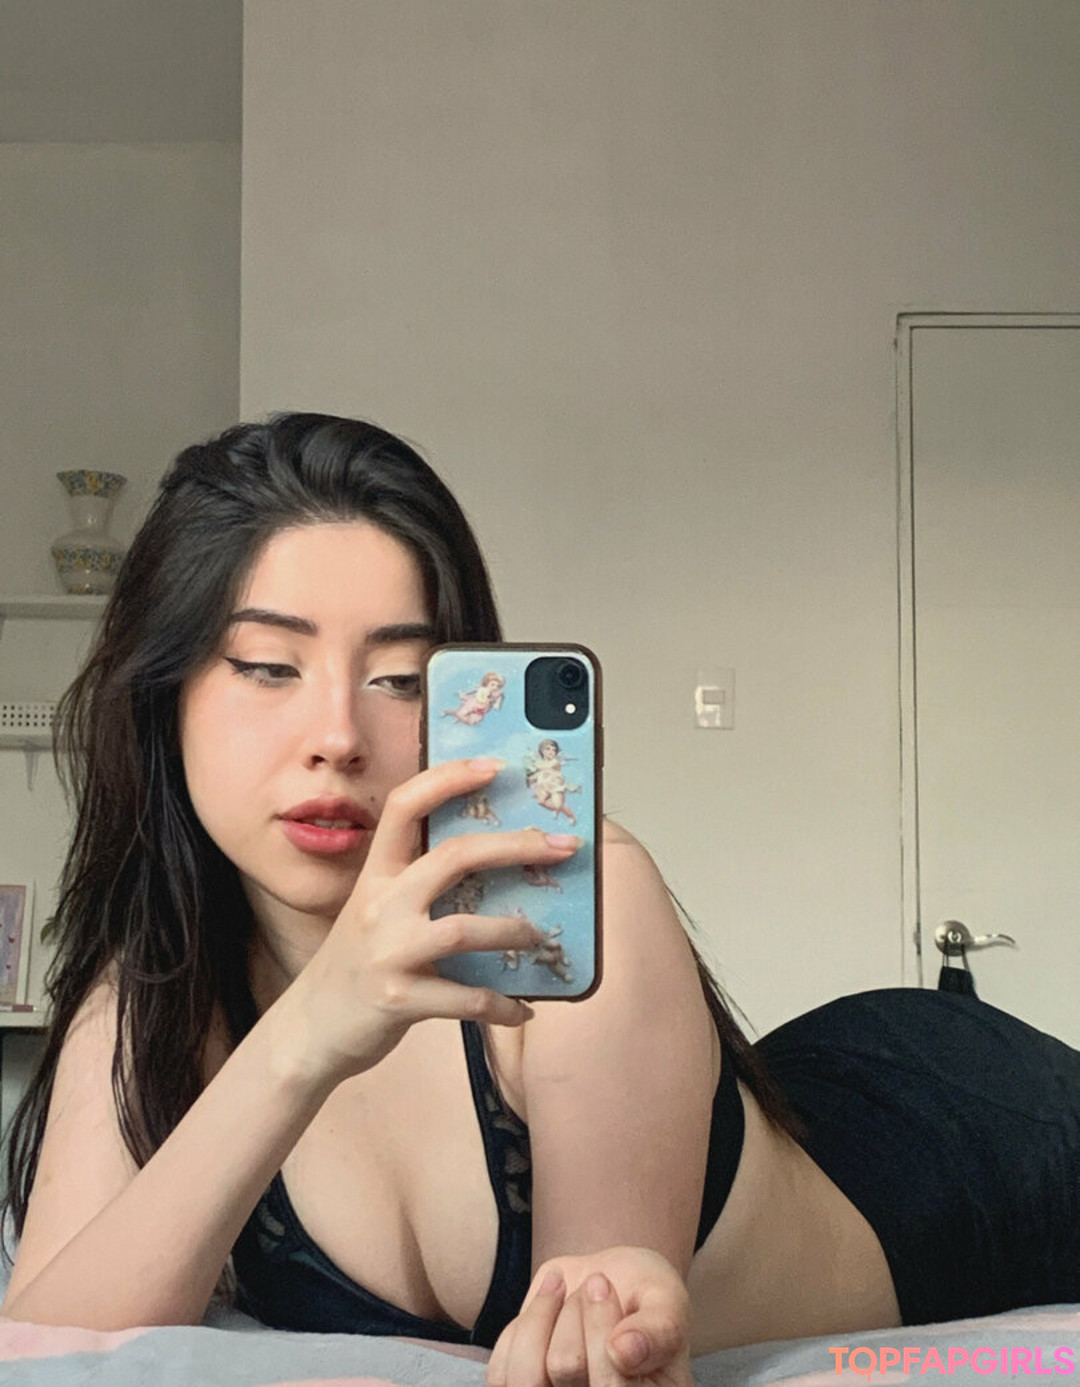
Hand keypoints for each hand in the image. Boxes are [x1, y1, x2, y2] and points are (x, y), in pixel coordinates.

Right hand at [281, 758, 580, 1083]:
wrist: (309, 1028)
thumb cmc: (356, 964)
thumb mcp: (376, 911)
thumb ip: (418, 884)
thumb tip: (494, 859)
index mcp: (377, 875)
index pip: (407, 807)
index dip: (448, 779)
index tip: (494, 766)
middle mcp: (381, 905)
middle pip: (453, 857)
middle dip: (516, 846)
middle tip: (564, 846)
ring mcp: (388, 952)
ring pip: (463, 930)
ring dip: (512, 931)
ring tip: (540, 936)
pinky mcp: (398, 1000)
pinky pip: (465, 999)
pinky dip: (501, 1005)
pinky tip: (521, 1009)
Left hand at [487, 1247, 693, 1386]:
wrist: (608, 1286)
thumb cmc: (646, 1297)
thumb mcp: (667, 1301)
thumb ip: (660, 1328)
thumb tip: (624, 1352)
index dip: (601, 1327)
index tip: (601, 1283)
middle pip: (565, 1368)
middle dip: (577, 1308)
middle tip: (593, 1285)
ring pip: (525, 1375)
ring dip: (542, 1316)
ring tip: (563, 1290)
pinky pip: (501, 1369)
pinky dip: (520, 1327)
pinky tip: (546, 1308)